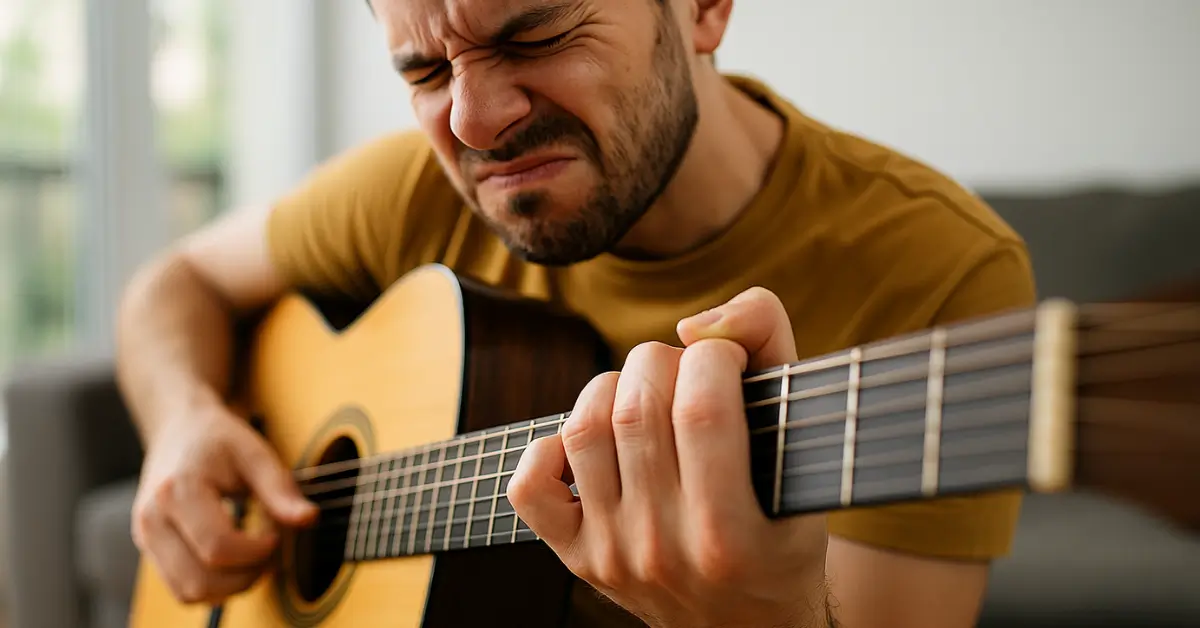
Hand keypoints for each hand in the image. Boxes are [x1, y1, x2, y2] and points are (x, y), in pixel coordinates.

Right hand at [131, 396, 317, 604]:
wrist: (179, 428)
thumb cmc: (219, 438)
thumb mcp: (256, 454)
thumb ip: (280, 489)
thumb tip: (309, 519)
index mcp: (177, 491)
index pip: (218, 547)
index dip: (257, 552)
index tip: (277, 535)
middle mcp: (152, 518)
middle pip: (201, 579)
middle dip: (247, 575)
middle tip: (271, 550)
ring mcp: (145, 536)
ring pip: (188, 592)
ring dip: (231, 586)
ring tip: (255, 555)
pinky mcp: (149, 548)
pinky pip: (181, 587)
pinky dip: (214, 585)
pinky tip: (236, 560)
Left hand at [509, 288, 831, 627]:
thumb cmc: (783, 530)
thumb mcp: (803, 450)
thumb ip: (771, 353)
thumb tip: (698, 323)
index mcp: (731, 533)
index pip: (702, 408)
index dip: (714, 356)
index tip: (728, 360)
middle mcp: (663, 547)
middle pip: (638, 409)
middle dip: (663, 361)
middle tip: (688, 371)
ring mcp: (613, 554)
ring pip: (585, 430)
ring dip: (613, 386)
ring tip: (645, 394)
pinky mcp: (579, 558)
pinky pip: (528, 488)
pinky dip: (547, 446)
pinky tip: (593, 441)